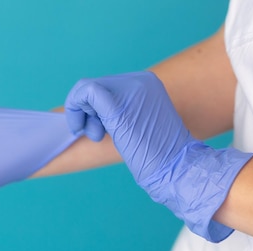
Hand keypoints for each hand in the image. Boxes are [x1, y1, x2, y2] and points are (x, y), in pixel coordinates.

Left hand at [64, 71, 252, 241]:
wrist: (177, 168)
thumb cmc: (157, 154)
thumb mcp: (139, 122)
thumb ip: (122, 108)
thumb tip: (89, 108)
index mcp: (147, 82)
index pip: (107, 85)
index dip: (95, 106)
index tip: (98, 126)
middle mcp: (139, 80)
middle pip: (95, 86)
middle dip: (86, 111)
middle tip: (95, 133)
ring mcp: (130, 91)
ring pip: (86, 88)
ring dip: (81, 114)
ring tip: (97, 135)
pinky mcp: (118, 106)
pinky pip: (86, 93)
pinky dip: (75, 109)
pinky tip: (80, 129)